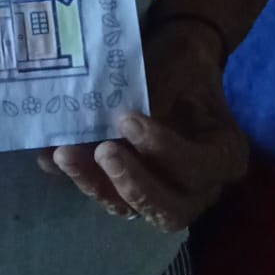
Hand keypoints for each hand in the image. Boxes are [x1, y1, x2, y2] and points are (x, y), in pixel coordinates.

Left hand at [37, 19, 247, 228]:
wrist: (171, 63)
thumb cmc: (182, 65)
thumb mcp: (177, 71)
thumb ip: (154, 98)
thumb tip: (113, 120)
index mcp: (224, 156)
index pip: (197, 170)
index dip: (162, 151)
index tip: (128, 119)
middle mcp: (199, 188)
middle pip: (169, 211)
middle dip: (133, 185)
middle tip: (102, 151)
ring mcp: (162, 193)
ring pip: (131, 209)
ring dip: (96, 184)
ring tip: (65, 154)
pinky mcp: (129, 188)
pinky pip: (105, 194)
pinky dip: (79, 177)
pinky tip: (50, 156)